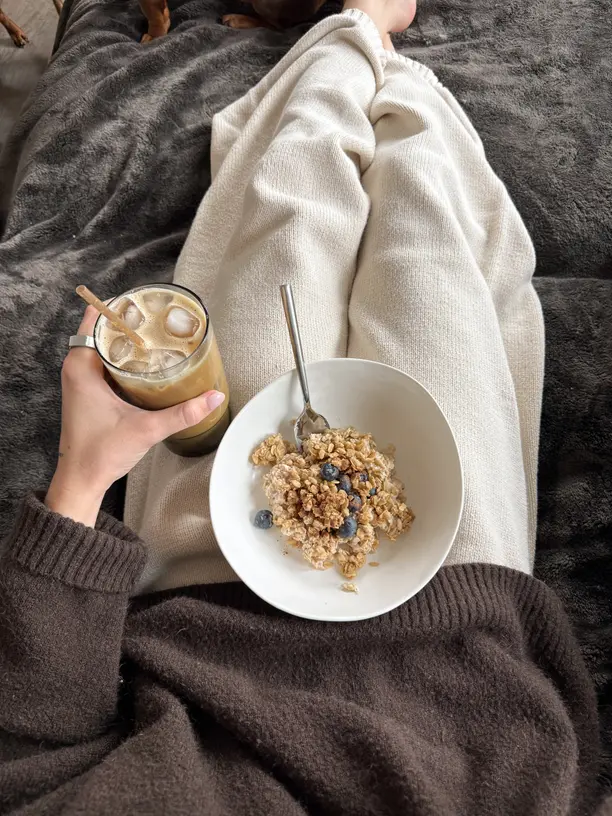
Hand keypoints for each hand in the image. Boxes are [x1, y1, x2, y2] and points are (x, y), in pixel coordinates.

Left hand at [45, 306, 224, 526]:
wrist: (81, 481)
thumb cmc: (100, 454)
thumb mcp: (146, 429)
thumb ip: (182, 413)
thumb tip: (214, 397)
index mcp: (81, 368)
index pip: (94, 320)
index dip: (118, 308)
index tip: (143, 303)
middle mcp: (76, 369)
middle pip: (101, 330)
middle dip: (129, 322)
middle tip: (158, 318)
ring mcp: (81, 381)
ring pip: (103, 347)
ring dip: (126, 340)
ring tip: (157, 335)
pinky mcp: (88, 393)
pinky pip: (104, 363)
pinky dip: (123, 357)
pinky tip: (146, 361)